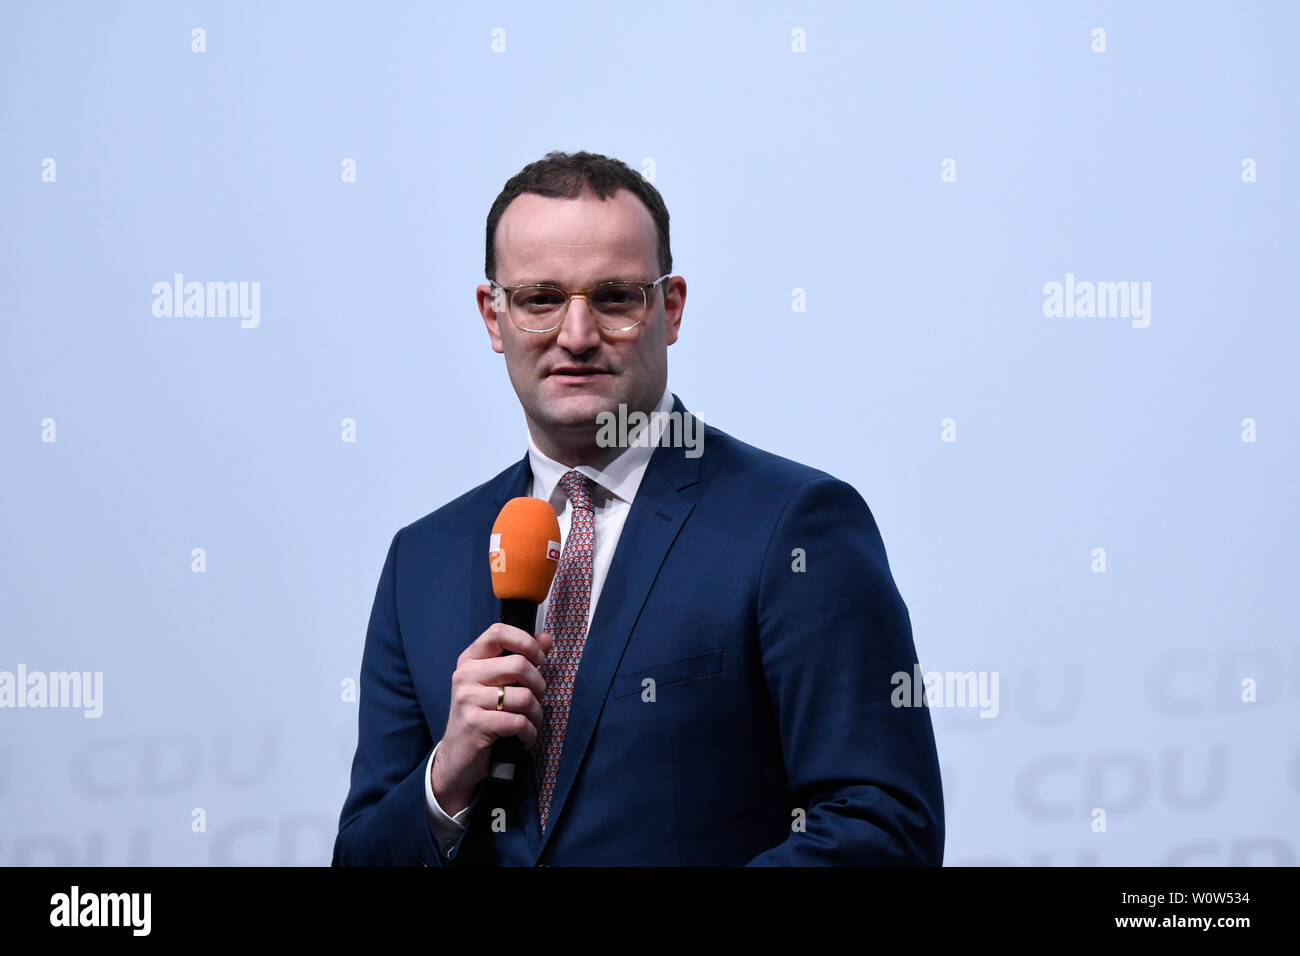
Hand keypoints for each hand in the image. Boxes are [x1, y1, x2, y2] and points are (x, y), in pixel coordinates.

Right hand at [431, 623, 553, 815]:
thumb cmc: (481, 718)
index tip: (539, 658)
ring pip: (524, 697)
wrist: (457, 759)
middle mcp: (465, 675)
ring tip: (530, 723)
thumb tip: (546, 638)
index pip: (499, 632)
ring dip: (536, 715)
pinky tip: (524, 739)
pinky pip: (519, 722)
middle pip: (519, 665)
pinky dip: (530, 734)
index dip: (526, 642)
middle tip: (536, 700)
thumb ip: (520, 659)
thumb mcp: (496, 685)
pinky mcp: (475, 724)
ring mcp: (467, 699)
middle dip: (539, 686)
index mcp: (470, 660)